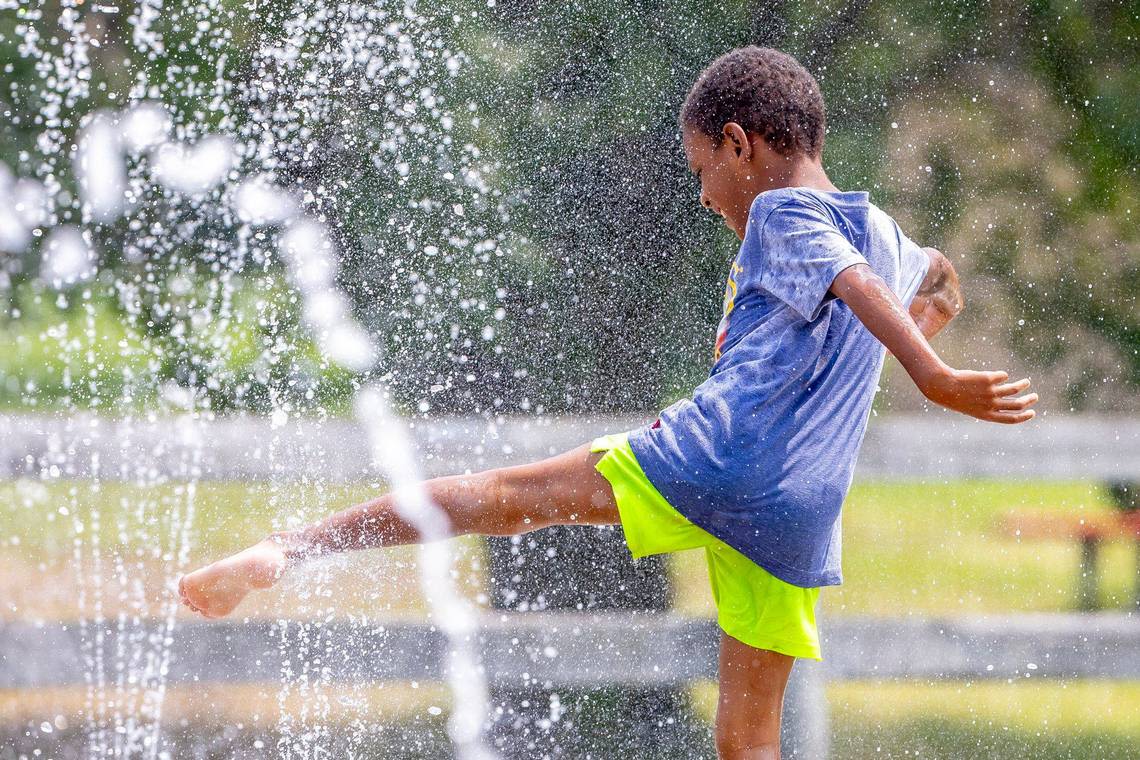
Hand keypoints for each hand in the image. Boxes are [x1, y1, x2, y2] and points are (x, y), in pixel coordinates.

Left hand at [918, 368, 1037, 423]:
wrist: (942, 385)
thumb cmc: (956, 397)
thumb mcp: (972, 406)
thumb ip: (989, 407)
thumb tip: (1006, 402)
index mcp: (986, 415)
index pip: (1011, 419)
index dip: (1024, 416)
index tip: (1032, 412)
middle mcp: (990, 404)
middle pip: (1017, 405)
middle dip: (1029, 401)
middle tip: (1034, 396)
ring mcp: (990, 391)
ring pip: (1014, 389)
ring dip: (1023, 386)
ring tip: (1026, 382)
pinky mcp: (989, 378)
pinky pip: (1003, 376)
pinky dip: (1004, 376)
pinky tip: (1001, 375)